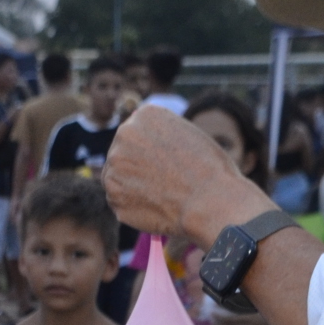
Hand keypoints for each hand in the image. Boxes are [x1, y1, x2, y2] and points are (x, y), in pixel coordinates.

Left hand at [102, 107, 266, 254]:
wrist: (210, 203)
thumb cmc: (211, 172)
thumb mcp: (190, 137)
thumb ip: (163, 137)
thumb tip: (146, 148)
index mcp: (145, 115)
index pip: (139, 133)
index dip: (154, 152)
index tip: (171, 164)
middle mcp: (124, 134)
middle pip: (124, 153)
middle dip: (138, 168)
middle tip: (164, 183)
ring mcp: (114, 165)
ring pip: (119, 178)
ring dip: (133, 188)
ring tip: (163, 197)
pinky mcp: (112, 195)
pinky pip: (120, 202)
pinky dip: (134, 208)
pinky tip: (156, 209)